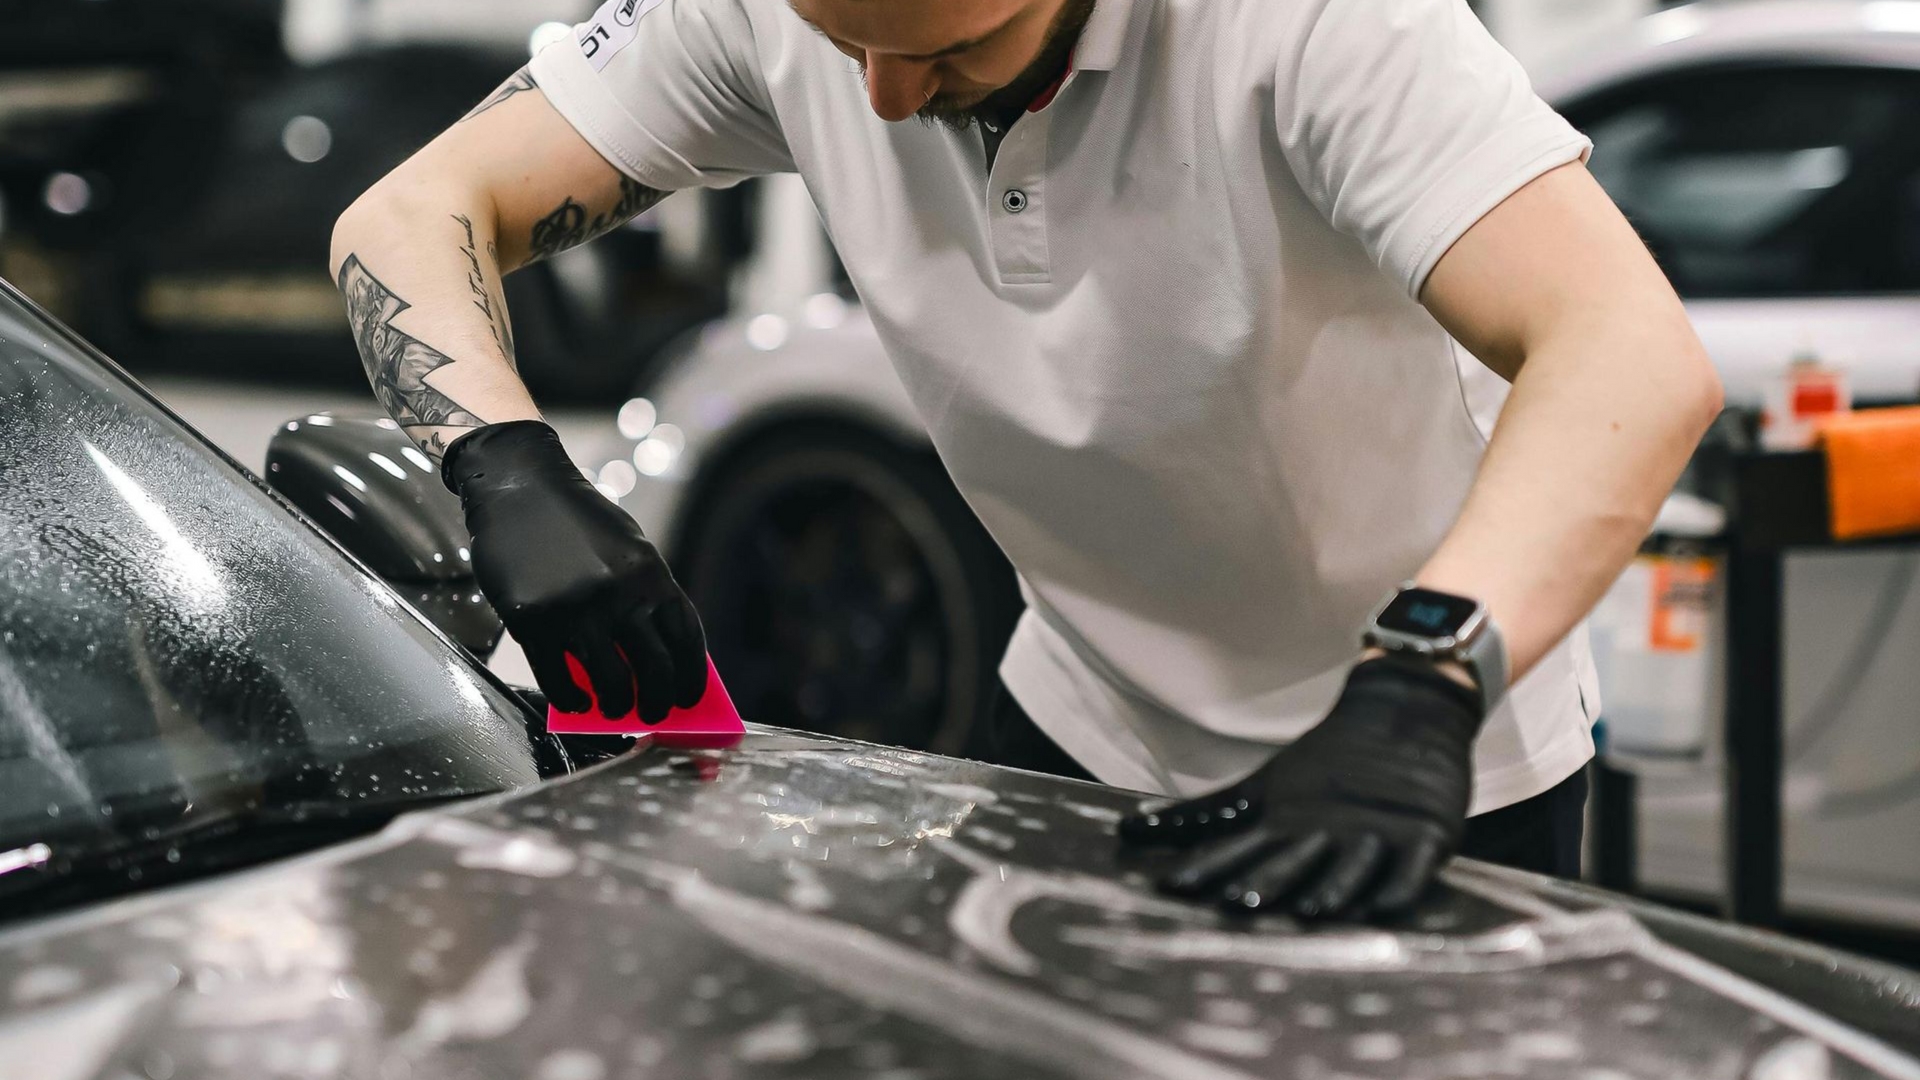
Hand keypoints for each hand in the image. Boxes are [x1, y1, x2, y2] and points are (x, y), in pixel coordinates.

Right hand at [443, 420, 706, 719]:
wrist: (519, 486)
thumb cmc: (575, 523)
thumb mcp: (626, 549)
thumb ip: (642, 598)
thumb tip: (654, 664)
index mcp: (650, 574)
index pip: (686, 640)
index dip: (692, 677)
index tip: (689, 698)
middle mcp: (618, 593)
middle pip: (655, 671)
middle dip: (658, 704)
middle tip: (653, 714)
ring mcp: (575, 609)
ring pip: (611, 684)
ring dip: (617, 708)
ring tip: (614, 710)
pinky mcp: (533, 620)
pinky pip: (559, 680)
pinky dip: (572, 700)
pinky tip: (577, 701)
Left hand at [1119, 657, 1482, 920]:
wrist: (1405, 713)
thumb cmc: (1327, 764)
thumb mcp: (1262, 789)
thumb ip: (1202, 817)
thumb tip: (1128, 831)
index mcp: (1286, 821)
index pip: (1240, 848)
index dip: (1208, 867)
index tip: (1169, 887)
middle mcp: (1326, 830)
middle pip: (1293, 860)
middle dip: (1266, 883)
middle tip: (1236, 904)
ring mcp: (1376, 832)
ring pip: (1351, 867)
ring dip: (1332, 888)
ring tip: (1314, 912)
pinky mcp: (1424, 835)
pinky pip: (1413, 867)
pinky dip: (1401, 886)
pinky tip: (1385, 907)